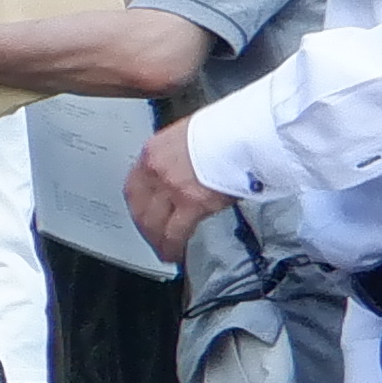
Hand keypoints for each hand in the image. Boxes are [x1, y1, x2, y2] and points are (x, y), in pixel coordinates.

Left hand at [125, 118, 233, 260]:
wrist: (246, 130)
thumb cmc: (228, 128)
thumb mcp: (192, 136)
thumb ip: (182, 157)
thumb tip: (187, 172)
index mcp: (155, 150)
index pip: (135, 184)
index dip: (137, 204)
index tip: (141, 214)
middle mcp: (157, 169)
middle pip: (139, 207)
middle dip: (144, 227)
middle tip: (151, 238)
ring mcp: (171, 187)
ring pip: (153, 223)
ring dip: (156, 240)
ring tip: (164, 250)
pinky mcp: (191, 202)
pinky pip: (175, 233)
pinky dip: (173, 246)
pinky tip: (175, 254)